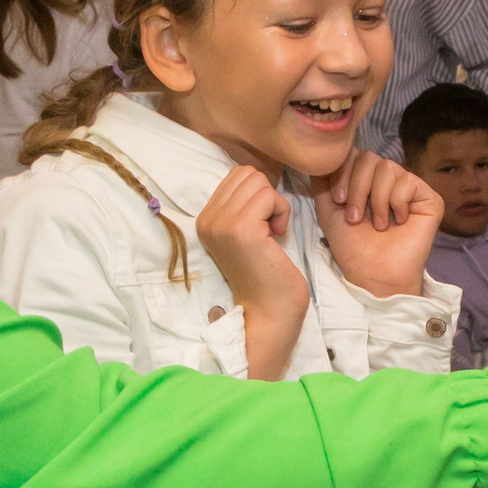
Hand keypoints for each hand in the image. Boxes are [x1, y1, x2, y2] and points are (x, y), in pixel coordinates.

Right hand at [194, 166, 308, 378]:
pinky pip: (270, 196)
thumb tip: (257, 176)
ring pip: (258, 182)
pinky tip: (277, 237)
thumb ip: (242, 205)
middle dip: (267, 196)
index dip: (259, 195)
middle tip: (269, 228)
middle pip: (247, 174)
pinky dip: (281, 213)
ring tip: (271, 234)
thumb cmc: (266, 274)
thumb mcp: (245, 233)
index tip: (261, 226)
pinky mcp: (241, 228)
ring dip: (275, 205)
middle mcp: (206, 220)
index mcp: (205, 220)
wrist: (269, 312)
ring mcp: (221, 224)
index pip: (236, 175)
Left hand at [313, 150, 441, 298]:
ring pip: (387, 167)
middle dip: (357, 187)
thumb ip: (323, 181)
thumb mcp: (328, 210)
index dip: (343, 172)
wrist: (373, 273)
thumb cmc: (352, 246)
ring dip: (376, 199)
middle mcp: (387, 179)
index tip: (338, 200)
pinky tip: (398, 222)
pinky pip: (407, 181)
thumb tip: (321, 156)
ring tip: (377, 224)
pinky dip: (397, 203)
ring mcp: (408, 187)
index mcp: (365, 179)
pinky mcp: (429, 197)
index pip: (353, 154)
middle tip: (355, 217)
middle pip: (369, 157)